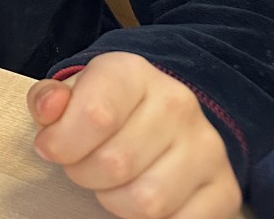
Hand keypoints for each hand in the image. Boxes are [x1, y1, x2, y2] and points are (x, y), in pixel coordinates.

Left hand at [28, 51, 240, 218]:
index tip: (50, 148)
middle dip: (83, 174)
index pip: (95, 115)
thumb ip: (48, 99)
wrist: (158, 117)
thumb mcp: (70, 94)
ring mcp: (207, 147)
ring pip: (146, 202)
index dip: (61, 143)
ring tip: (110, 182)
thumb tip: (50, 107)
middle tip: (82, 165)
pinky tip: (140, 195)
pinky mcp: (225, 189)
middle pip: (115, 164)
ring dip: (114, 201)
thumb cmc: (103, 107)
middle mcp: (177, 104)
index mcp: (132, 72)